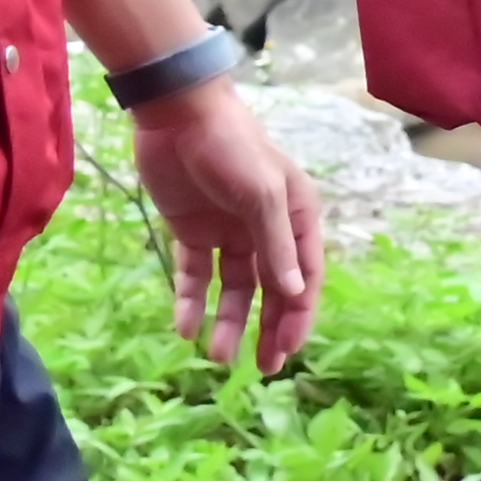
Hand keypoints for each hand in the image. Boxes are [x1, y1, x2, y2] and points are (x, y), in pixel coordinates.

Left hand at [127, 76, 327, 372]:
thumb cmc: (232, 145)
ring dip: (227, 321)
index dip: (297, 315)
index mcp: (296, 217)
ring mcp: (229, 231)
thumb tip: (294, 293)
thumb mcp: (261, 194)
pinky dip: (191, 301)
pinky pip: (194, 275)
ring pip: (233, 288)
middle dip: (267, 328)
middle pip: (270, 289)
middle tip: (261, 367)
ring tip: (216, 356)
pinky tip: (184, 327)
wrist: (177, 112)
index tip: (285, 350)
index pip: (304, 276)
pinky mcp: (192, 231)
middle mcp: (267, 228)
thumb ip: (276, 245)